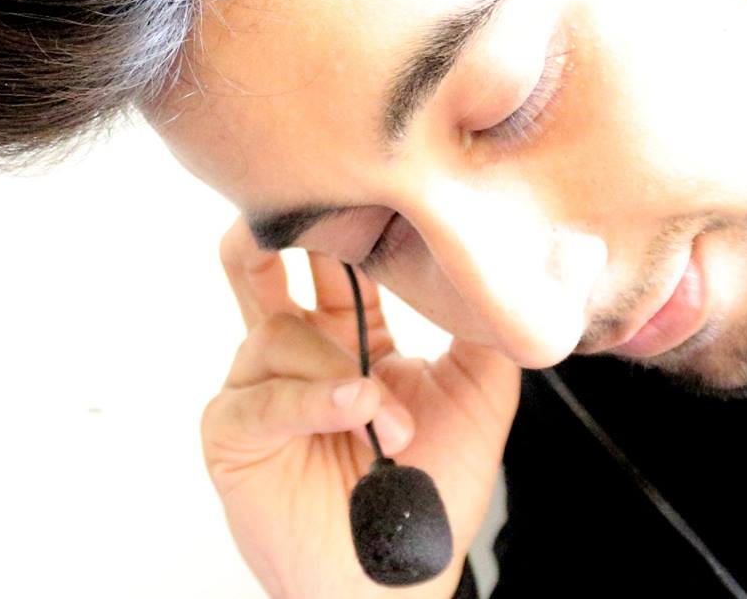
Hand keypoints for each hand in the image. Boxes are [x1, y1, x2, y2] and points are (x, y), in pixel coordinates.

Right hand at [201, 220, 521, 598]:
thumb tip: (513, 260)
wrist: (399, 581)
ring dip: (340, 372)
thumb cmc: (432, 498)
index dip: (340, 225)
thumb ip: (485, 328)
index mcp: (349, 339)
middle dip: (268, 234)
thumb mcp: (480, 399)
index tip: (361, 187)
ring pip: (275, 333)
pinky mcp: (234, 433)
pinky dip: (310, 400)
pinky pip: (260, 396)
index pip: (332, 262)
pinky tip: (354, 411)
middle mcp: (297, 357)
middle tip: (293, 209)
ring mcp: (260, 391)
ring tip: (389, 421)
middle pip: (257, 268)